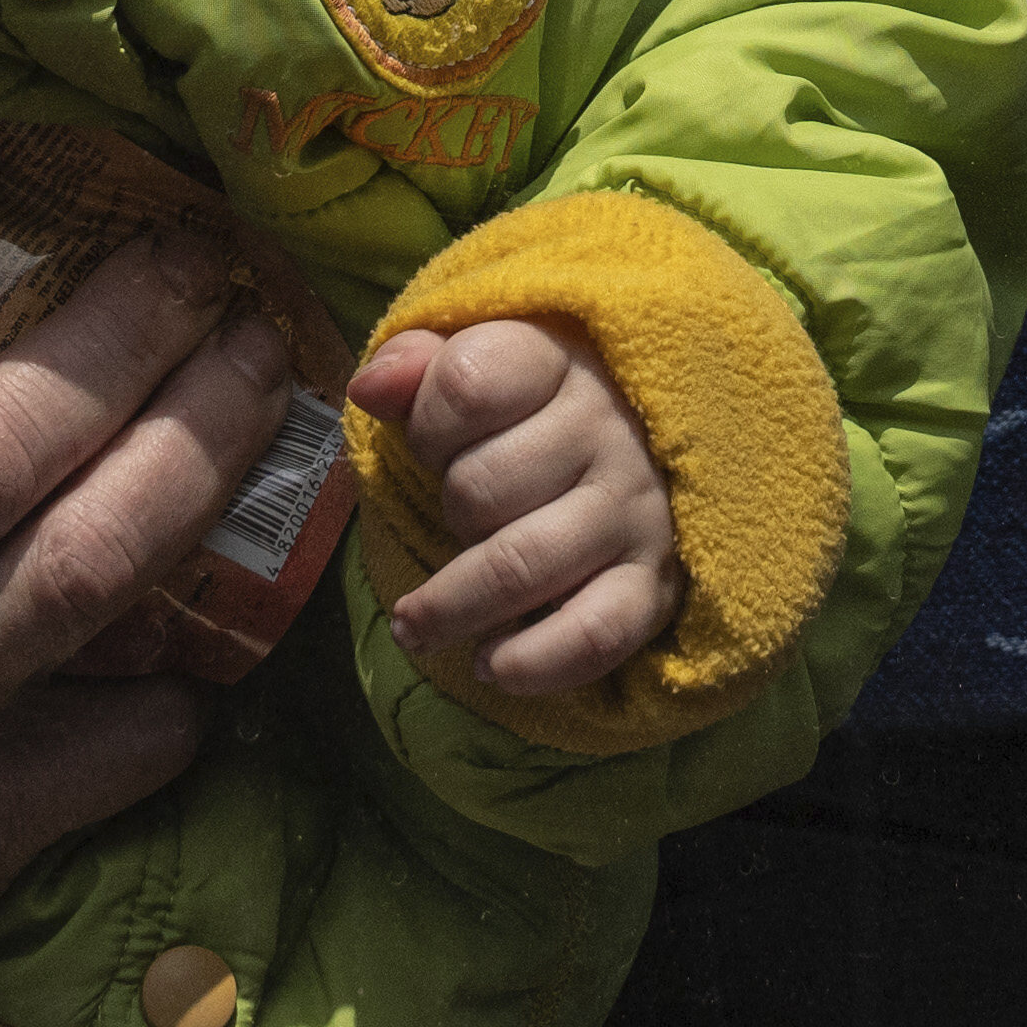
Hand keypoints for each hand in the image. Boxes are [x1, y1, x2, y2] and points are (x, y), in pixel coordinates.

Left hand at [363, 314, 680, 708]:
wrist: (657, 446)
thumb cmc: (540, 411)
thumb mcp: (484, 364)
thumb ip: (418, 364)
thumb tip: (369, 391)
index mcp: (559, 362)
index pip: (469, 385)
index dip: (427, 426)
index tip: (431, 449)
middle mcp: (606, 431)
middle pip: (482, 486)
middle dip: (447, 515)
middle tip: (452, 527)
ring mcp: (634, 510)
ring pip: (522, 566)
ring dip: (453, 608)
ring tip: (416, 628)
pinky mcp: (654, 584)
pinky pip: (593, 634)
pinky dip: (533, 661)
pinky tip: (493, 664)